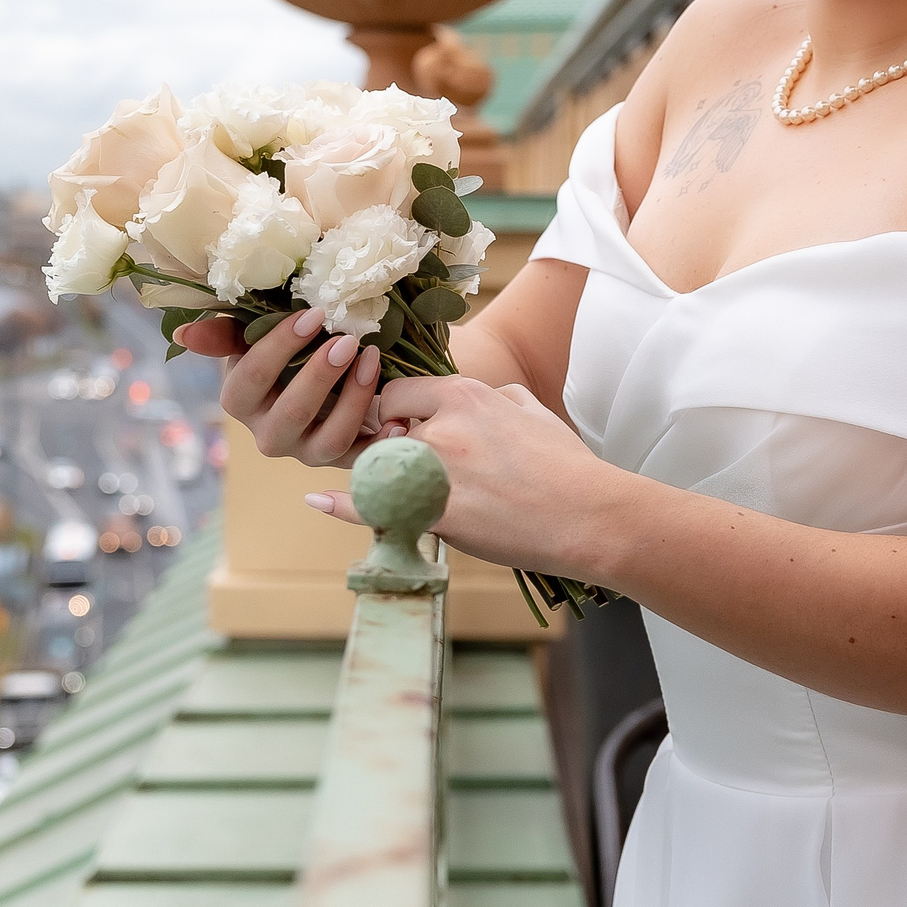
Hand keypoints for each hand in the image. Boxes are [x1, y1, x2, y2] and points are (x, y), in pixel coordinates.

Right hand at [177, 309, 393, 467]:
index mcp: (240, 402)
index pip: (252, 378)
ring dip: (354, 399)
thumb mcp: (254, 338)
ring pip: (329, 439)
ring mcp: (307, 452)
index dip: (280, 346)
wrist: (324, 381)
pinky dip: (383, 443)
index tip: (313, 314)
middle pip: (291, 413)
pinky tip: (399, 418)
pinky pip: (364, 460)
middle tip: (346, 339)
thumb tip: (184, 335)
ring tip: (372, 360)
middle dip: (320, 376)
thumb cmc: (285, 352)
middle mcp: (269, 435)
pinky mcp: (343, 461)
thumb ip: (224, 334)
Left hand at [304, 375, 609, 577]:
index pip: (397, 390)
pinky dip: (343, 504)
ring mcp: (436, 471)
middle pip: (381, 430)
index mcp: (465, 396)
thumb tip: (486, 396)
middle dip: (384, 446)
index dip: (393, 410)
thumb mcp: (532, 411)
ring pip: (380, 467)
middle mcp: (442, 427)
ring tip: (399, 490)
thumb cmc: (567, 466)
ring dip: (380, 477)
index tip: (402, 427)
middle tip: (402, 464)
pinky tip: (318, 500)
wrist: (588, 516)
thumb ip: (499, 397)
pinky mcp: (436, 513)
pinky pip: (375, 506)